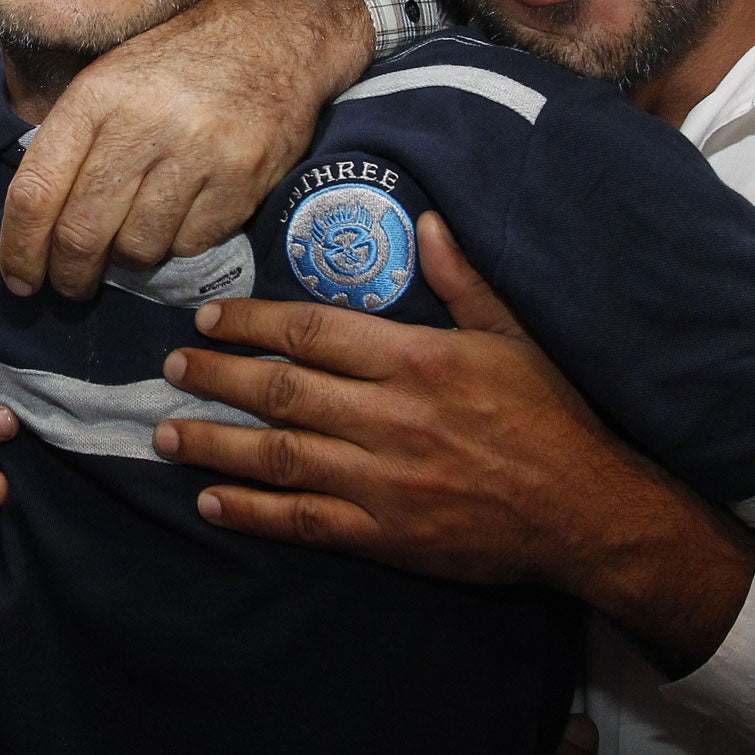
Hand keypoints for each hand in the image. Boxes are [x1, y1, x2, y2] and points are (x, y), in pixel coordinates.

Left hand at [0, 0, 373, 297]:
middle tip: (70, 285)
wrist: (270, 33)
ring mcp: (195, 152)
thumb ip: (71, 141)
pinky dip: (179, 243)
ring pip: (136, 249)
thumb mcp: (108, 77)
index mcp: (94, 97)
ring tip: (134, 238)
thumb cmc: (176, 62)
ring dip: (128, 259)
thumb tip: (32, 223)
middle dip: (68, 274)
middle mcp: (141, 124)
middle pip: (80, 233)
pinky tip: (182, 216)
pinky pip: (190, 244)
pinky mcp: (241, 177)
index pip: (34, 191)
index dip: (17, 249)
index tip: (18, 280)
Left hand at [153, 213, 754, 677]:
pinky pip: (305, 522)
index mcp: (415, 359)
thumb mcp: (512, 334)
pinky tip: (211, 503)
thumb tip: (427, 218)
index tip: (208, 318)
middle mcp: (390, 417)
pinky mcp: (386, 536)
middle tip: (169, 368)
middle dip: (216, 377)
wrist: (589, 512)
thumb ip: (461, 278)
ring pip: (279, 457)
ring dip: (215, 444)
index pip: (312, 330)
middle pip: (281, 390)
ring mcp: (383, 481)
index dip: (251, 322)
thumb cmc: (552, 415)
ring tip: (166, 433)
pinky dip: (253, 512)